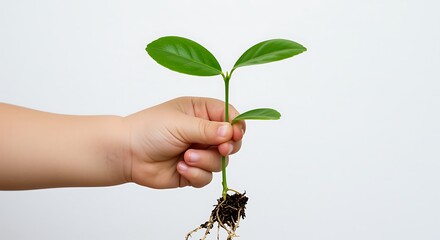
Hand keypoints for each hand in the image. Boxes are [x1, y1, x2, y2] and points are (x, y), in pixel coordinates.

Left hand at [123, 97, 244, 188]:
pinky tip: (180, 168)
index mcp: (201, 112)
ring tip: (185, 157)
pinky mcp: (192, 171)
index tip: (234, 135)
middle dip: (226, 147)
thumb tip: (231, 132)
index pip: (230, 116)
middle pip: (231, 142)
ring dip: (205, 161)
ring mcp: (199, 153)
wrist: (127, 154)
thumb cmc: (149, 130)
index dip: (236, 126)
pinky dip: (195, 174)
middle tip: (220, 149)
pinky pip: (207, 177)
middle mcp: (203, 132)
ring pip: (220, 162)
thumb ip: (208, 129)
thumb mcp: (181, 124)